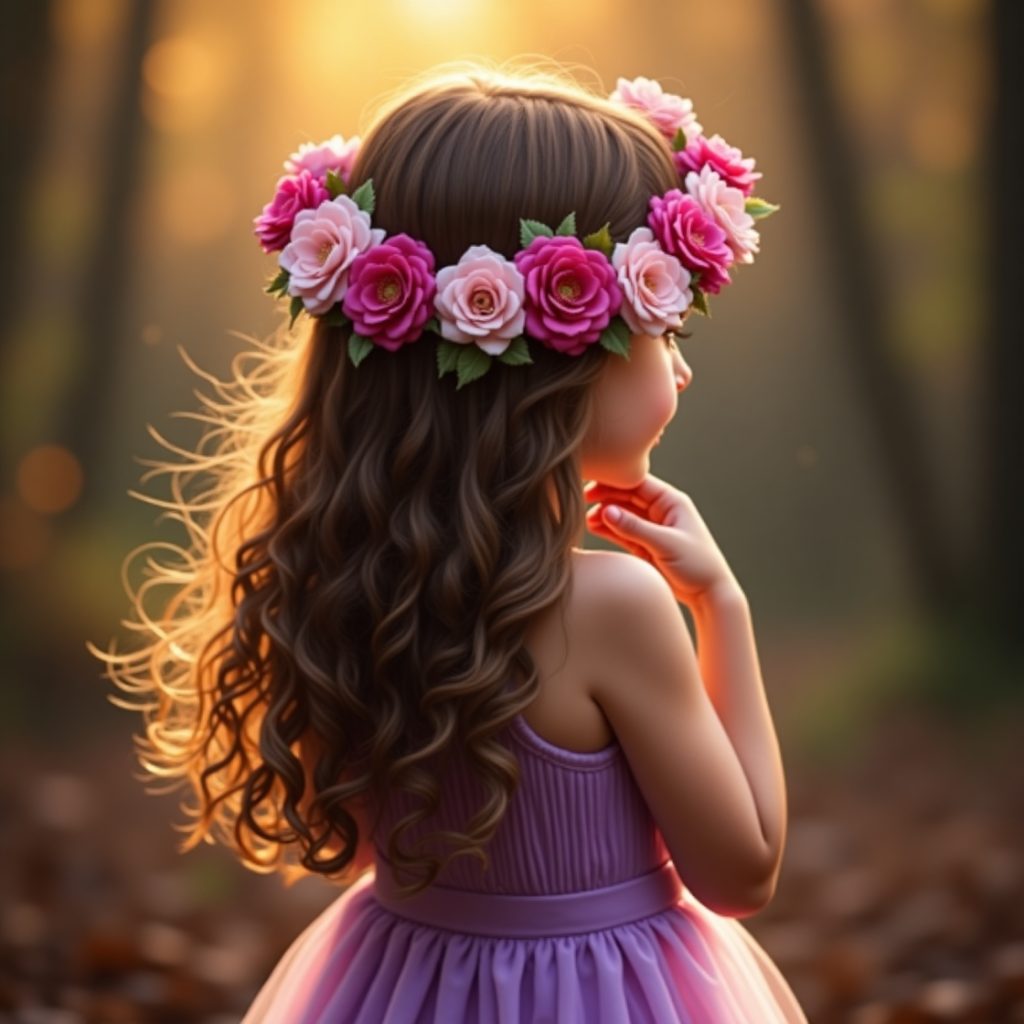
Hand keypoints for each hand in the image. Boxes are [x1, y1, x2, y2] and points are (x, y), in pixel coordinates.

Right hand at [583, 474, 738, 606]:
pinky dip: (609, 529)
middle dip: (606, 497)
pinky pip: (623, 532)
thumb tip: (605, 511)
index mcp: (672, 502)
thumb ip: (634, 528)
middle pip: (627, 496)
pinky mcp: (646, 545)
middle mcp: (661, 511)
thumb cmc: (698, 565)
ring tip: (586, 519)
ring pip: (623, 514)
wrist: (709, 594)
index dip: (614, 482)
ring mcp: (652, 528)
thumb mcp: (665, 544)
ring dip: (605, 514)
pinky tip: (593, 526)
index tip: (592, 486)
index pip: (638, 483)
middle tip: (583, 500)